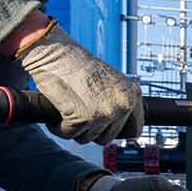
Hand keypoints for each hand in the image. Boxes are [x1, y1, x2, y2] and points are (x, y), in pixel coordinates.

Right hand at [15, 22, 142, 144]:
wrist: (56, 52)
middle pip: (107, 138)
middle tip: (78, 116)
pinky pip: (68, 135)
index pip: (135, 129)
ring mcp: (103, 113)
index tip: (106, 130)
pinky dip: (58, 127)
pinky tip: (57, 113)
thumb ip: (117, 101)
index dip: (118, 132)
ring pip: (86, 138)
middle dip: (90, 131)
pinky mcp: (82, 119)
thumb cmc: (77, 64)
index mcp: (132, 94)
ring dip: (73, 129)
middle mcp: (122, 105)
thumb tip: (116, 125)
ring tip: (67, 110)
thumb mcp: (109, 81)